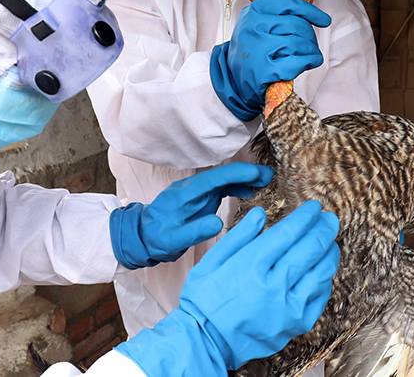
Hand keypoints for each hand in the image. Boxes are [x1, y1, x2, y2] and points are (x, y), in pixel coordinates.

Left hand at [109, 162, 273, 269]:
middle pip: (222, 175)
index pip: (213, 178)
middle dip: (246, 173)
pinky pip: (222, 188)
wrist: (142, 237)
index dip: (235, 174)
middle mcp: (192, 188)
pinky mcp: (201, 198)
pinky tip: (251, 192)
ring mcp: (197, 192)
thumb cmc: (156, 239)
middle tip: (270, 176)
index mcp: (185, 194)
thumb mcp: (173, 240)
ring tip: (267, 182)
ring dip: (244, 179)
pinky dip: (237, 187)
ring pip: (224, 180)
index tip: (256, 173)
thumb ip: (194, 231)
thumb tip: (218, 223)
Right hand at [116, 201, 340, 375]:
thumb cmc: (204, 300)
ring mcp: (289, 306)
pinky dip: (325, 279)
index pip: (289, 232)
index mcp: (252, 265)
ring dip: (329, 251)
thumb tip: (260, 214)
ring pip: (322, 271)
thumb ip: (238, 236)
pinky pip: (320, 296)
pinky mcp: (297, 324)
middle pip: (311, 248)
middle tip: (329, 218)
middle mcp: (275, 285)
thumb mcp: (211, 261)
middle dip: (324, 228)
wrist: (206, 343)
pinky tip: (322, 270)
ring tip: (330, 241)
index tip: (314, 207)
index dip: (305, 216)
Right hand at [210, 0, 331, 120]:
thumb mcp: (259, 26)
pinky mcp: (263, 71)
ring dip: (311, 51)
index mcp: (253, 12)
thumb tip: (314, 16)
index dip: (310, 11)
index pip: (288, 4)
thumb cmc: (253, 51)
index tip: (323, 20)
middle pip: (296, 25)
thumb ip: (280, 17)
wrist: (234, 80)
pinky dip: (308, 62)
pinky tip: (309, 63)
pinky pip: (296, 62)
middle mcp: (252, 27)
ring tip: (311, 55)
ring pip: (298, 43)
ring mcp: (256, 49)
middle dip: (310, 37)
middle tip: (311, 46)